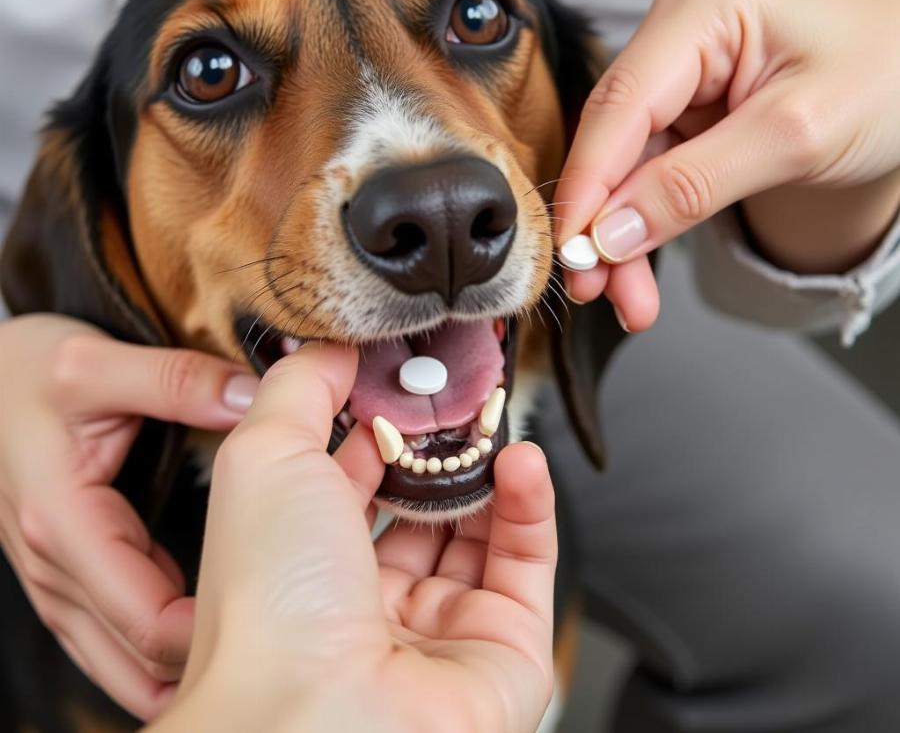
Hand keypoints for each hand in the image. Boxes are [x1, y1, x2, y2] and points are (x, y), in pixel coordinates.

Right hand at [0, 314, 257, 718]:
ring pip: (120, 656)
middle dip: (207, 657)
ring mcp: (56, 575)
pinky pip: (112, 632)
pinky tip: (208, 628)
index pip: (146, 618)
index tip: (281, 609)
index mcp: (63, 521)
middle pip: (135, 655)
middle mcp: (53, 565)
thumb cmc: (29, 368)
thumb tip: (253, 398)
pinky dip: (157, 643)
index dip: (214, 630)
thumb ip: (177, 380)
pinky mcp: (67, 570)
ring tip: (259, 644)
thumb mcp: (97, 363)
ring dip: (183, 661)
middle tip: (285, 639)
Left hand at [151, 344, 556, 732]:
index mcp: (305, 555)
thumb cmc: (272, 596)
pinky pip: (527, 560)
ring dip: (488, 467)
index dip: (376, 422)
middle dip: (441, 444)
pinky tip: (521, 459)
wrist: (319, 720)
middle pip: (419, 502)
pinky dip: (532, 503)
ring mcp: (437, 624)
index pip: (350, 474)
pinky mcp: (503, 646)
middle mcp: (366, 596)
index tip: (404, 373)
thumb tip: (333, 345)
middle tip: (460, 395)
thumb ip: (299, 385)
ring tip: (493, 419)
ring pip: (479, 528)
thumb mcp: (265, 454)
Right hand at [555, 0, 899, 328]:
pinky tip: (639, 269)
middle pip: (616, 141)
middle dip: (605, 223)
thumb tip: (609, 235)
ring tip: (631, 302)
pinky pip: (651, 173)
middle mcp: (678, 30)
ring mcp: (681, 70)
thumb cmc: (893, 73)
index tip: (571, 255)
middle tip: (598, 293)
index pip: (620, 105)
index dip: (588, 186)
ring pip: (628, 167)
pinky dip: (647, 224)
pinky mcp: (690, 106)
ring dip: (623, 237)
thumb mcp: (799, 134)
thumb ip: (696, 184)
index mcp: (703, 4)